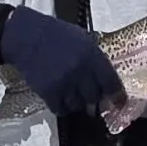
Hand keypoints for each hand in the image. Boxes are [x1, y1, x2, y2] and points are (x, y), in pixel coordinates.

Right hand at [0, 7, 124, 117]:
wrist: (27, 37)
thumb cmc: (57, 35)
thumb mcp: (83, 39)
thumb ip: (95, 58)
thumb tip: (107, 79)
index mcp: (92, 56)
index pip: (111, 82)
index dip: (117, 96)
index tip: (119, 103)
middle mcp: (81, 71)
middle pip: (94, 98)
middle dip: (94, 100)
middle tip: (91, 101)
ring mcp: (65, 83)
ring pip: (78, 106)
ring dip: (77, 104)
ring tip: (72, 96)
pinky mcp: (49, 92)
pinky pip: (61, 109)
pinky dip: (62, 108)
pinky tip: (60, 100)